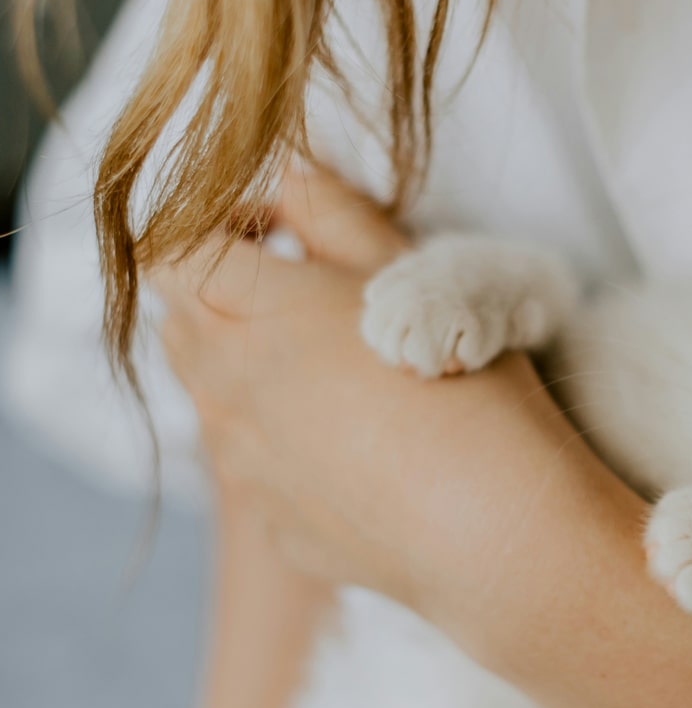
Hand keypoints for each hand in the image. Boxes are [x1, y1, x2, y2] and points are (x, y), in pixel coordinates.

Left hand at [153, 166, 603, 635]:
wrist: (501, 537)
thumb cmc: (471, 395)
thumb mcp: (410, 278)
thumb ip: (334, 212)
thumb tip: (285, 170)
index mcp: (260, 316)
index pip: (174, 248)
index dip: (216, 225)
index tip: (279, 231)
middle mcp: (231, 393)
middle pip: (179, 320)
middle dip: (221, 291)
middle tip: (303, 292)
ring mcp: (246, 467)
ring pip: (209, 394)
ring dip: (245, 365)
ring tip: (333, 372)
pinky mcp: (276, 523)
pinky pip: (252, 465)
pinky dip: (280, 441)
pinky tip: (357, 450)